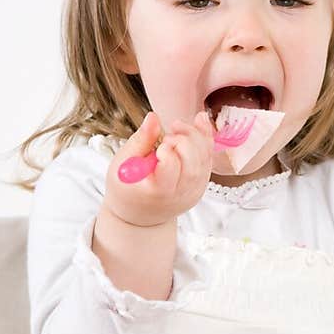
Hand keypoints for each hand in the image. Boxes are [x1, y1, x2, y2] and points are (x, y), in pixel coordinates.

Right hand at [104, 110, 214, 227]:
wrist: (139, 215)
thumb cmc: (127, 189)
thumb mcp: (123, 164)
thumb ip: (140, 140)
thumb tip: (153, 118)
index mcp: (158, 191)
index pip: (171, 168)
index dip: (168, 150)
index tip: (159, 145)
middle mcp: (180, 194)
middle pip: (194, 164)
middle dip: (186, 140)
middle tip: (171, 132)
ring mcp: (193, 192)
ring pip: (205, 161)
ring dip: (197, 136)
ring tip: (179, 127)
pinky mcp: (201, 186)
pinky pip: (209, 160)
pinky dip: (206, 140)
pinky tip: (199, 124)